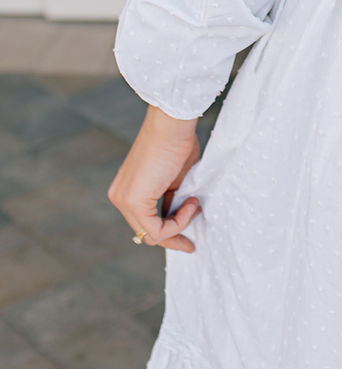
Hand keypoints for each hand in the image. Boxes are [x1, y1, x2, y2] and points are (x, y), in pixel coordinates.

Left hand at [108, 104, 202, 251]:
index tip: (188, 237)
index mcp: (127, 190)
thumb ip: (172, 198)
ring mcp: (123, 200)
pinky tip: (191, 203)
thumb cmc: (177, 142)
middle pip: (146, 232)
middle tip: (191, 245)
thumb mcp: (175, 178)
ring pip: (150, 234)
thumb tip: (181, 216)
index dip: (169, 231)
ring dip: (178, 226)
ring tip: (195, 205)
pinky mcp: (133, 201)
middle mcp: (119, 197)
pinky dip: (177, 222)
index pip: (145, 222)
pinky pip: (156, 229)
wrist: (172, 123)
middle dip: (172, 237)